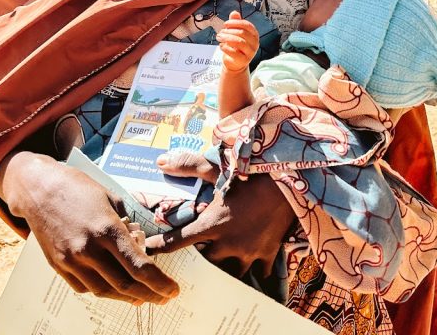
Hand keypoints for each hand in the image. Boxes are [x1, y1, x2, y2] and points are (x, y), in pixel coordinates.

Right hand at [0, 152, 179, 304]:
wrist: (39, 189)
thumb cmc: (79, 188)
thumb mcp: (111, 198)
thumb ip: (128, 224)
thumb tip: (142, 243)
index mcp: (108, 229)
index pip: (139, 266)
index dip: (159, 283)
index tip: (173, 290)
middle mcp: (89, 249)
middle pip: (125, 284)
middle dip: (149, 295)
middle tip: (163, 298)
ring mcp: (71, 260)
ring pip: (105, 291)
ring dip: (127, 298)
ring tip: (144, 297)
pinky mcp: (58, 266)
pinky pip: (85, 287)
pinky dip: (104, 291)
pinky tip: (116, 289)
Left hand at [147, 153, 294, 279]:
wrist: (288, 183)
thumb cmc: (251, 176)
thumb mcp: (219, 169)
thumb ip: (189, 166)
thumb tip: (161, 162)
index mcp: (211, 225)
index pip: (178, 241)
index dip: (160, 246)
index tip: (148, 250)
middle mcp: (226, 243)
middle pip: (204, 263)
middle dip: (199, 262)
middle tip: (193, 260)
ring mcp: (248, 252)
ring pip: (229, 273)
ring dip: (224, 271)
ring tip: (220, 272)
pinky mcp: (266, 254)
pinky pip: (259, 274)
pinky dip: (255, 274)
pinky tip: (252, 274)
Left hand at [216, 11, 258, 71]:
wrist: (235, 63)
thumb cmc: (235, 46)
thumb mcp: (235, 33)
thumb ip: (235, 23)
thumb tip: (234, 12)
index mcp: (254, 34)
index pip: (247, 25)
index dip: (235, 23)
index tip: (225, 24)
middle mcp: (255, 43)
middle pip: (242, 33)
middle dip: (229, 31)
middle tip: (220, 33)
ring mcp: (251, 53)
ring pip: (239, 42)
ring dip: (227, 38)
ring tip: (219, 38)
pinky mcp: (244, 61)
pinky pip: (235, 53)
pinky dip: (226, 48)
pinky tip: (221, 46)